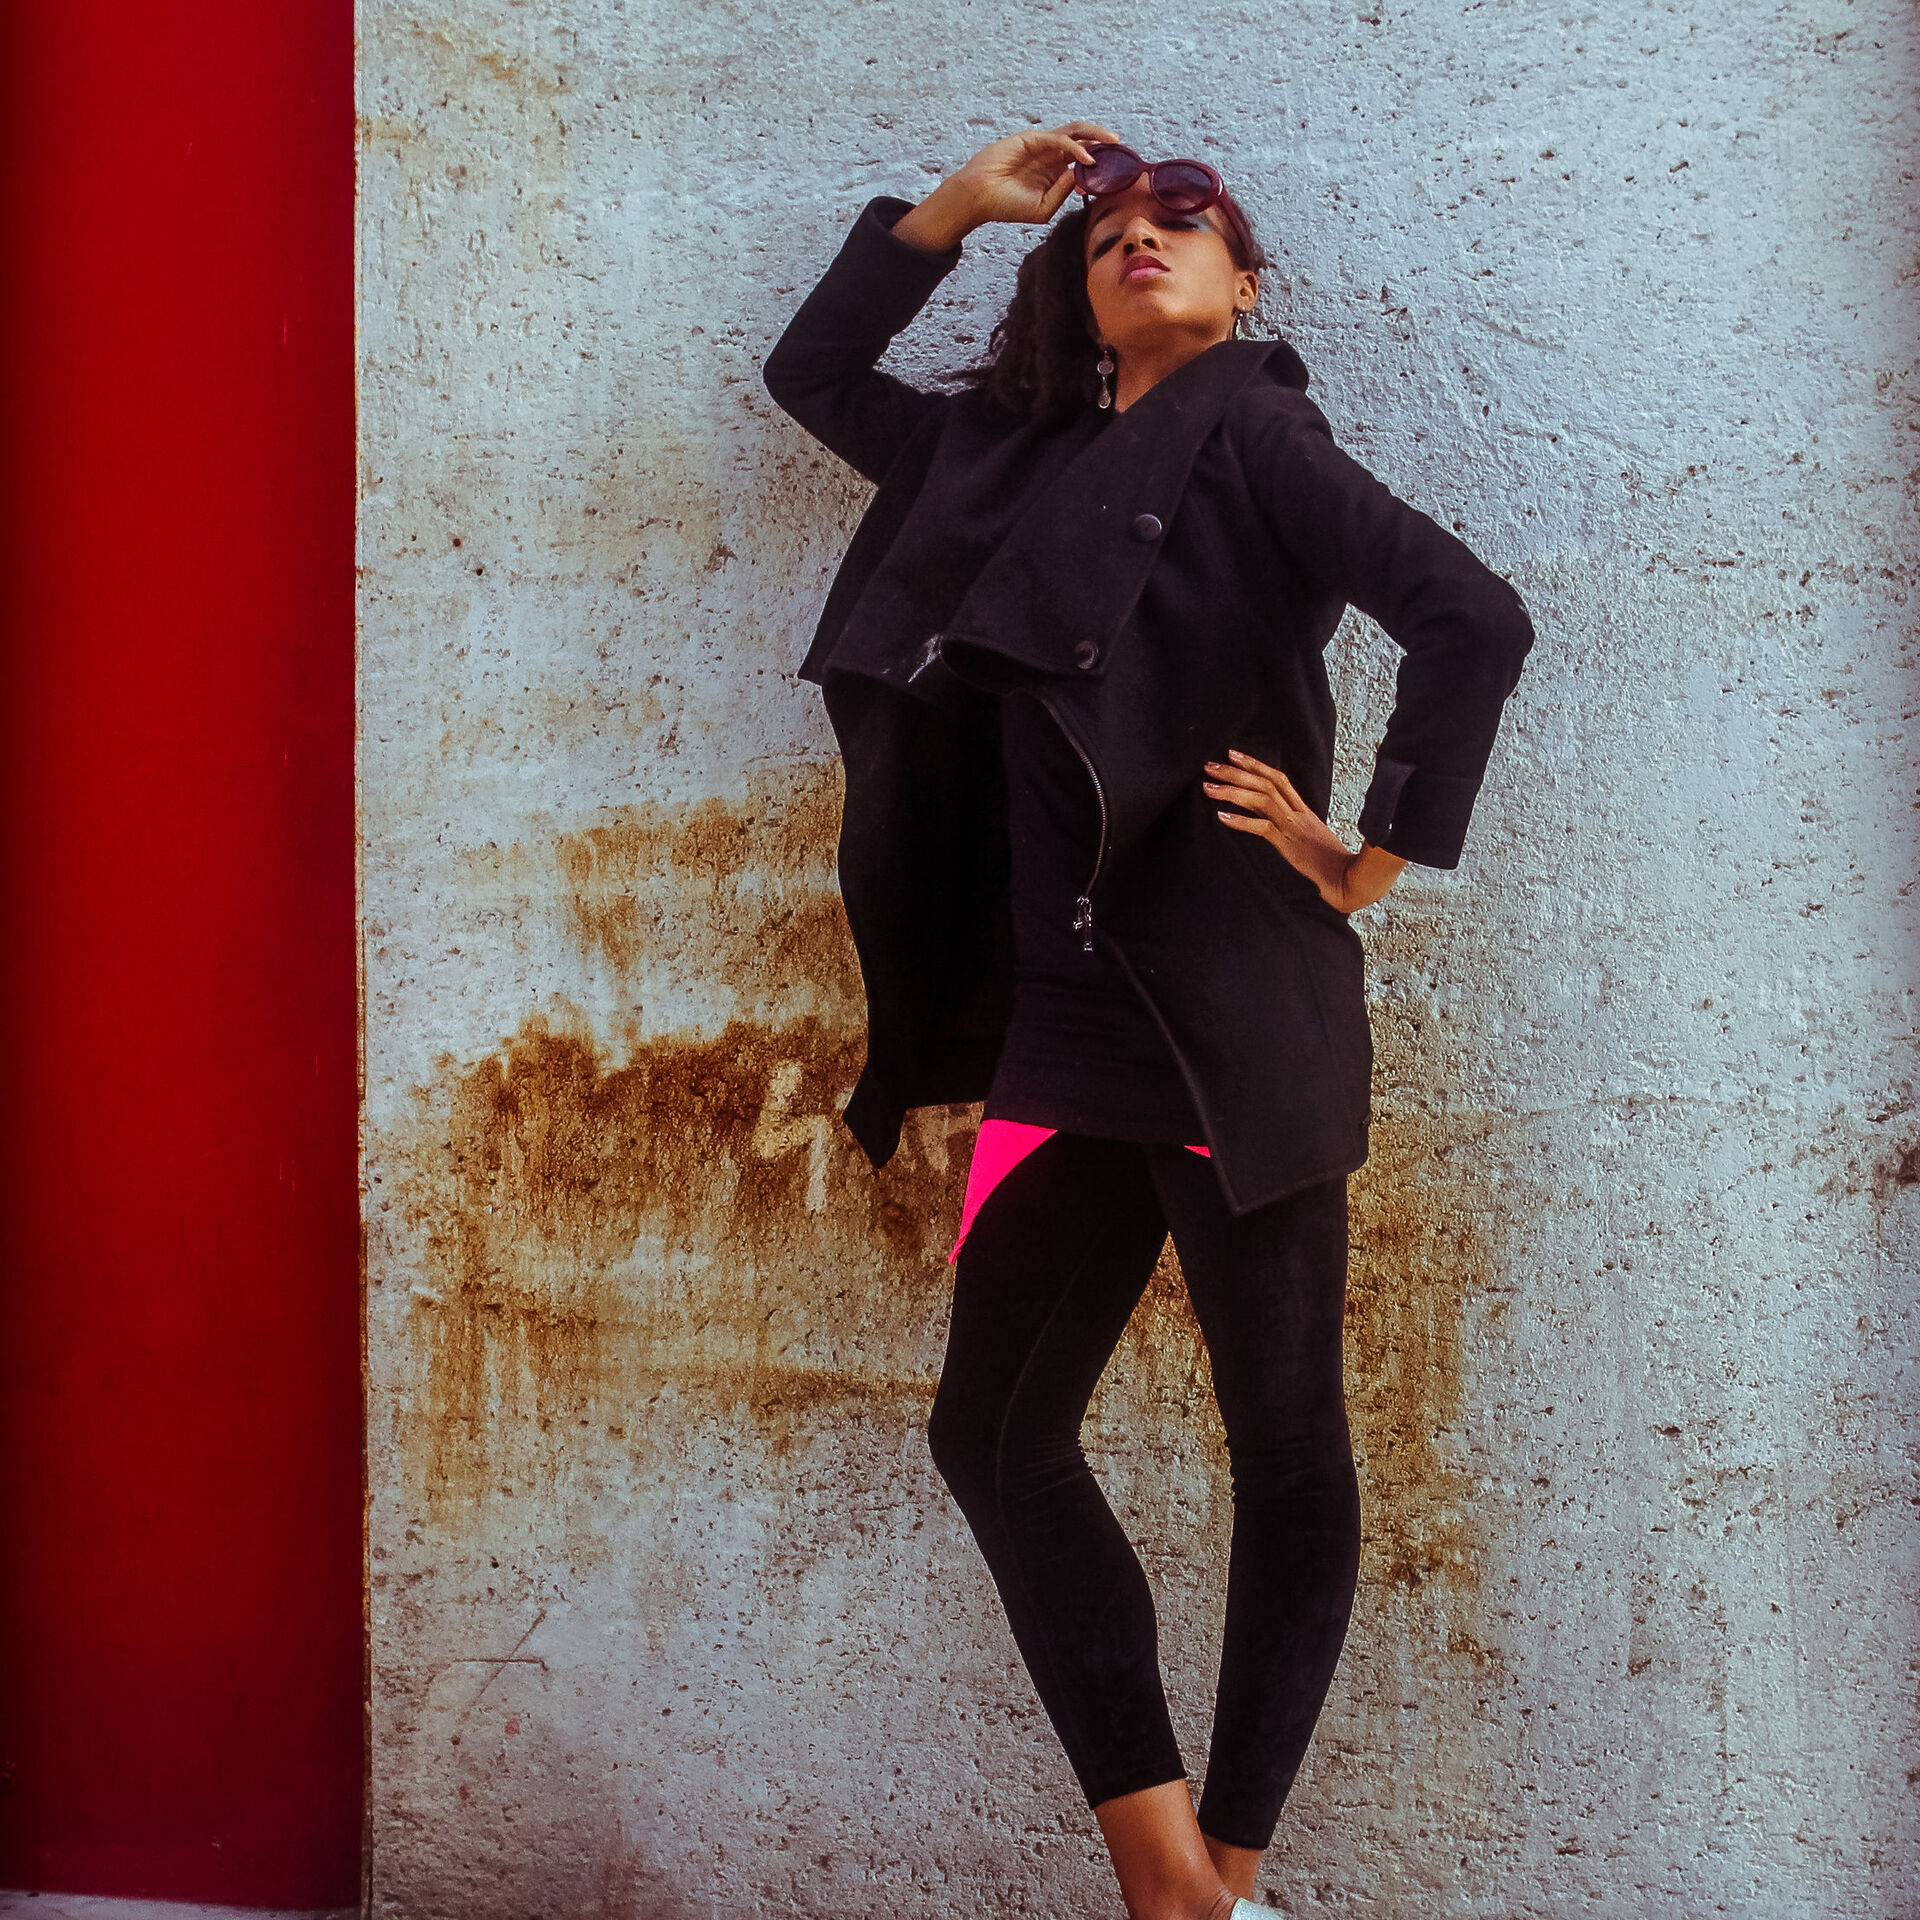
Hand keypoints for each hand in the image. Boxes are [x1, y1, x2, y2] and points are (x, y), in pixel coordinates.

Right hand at [893, 121, 1118, 252]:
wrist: (980, 198)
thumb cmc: (1007, 206)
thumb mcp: (1043, 209)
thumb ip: (1063, 193)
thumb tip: (1082, 176)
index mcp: (1055, 173)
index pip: (1084, 164)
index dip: (1101, 167)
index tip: (1117, 175)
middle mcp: (1052, 157)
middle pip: (1084, 143)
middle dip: (1104, 144)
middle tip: (1122, 149)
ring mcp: (1042, 146)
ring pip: (1075, 132)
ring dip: (1095, 135)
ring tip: (1112, 142)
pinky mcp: (1032, 139)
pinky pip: (1059, 139)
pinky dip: (1075, 147)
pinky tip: (1086, 160)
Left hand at [1203, 750, 1406, 914]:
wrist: (1349, 880)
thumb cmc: (1331, 865)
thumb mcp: (1312, 840)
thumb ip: (1295, 829)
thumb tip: (1273, 825)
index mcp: (1304, 811)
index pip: (1278, 779)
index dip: (1255, 765)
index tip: (1234, 755)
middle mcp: (1298, 814)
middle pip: (1265, 783)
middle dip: (1236, 772)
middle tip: (1210, 765)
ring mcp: (1293, 828)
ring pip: (1261, 799)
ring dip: (1232, 791)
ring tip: (1208, 787)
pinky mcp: (1289, 845)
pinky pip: (1262, 828)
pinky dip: (1241, 821)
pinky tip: (1221, 816)